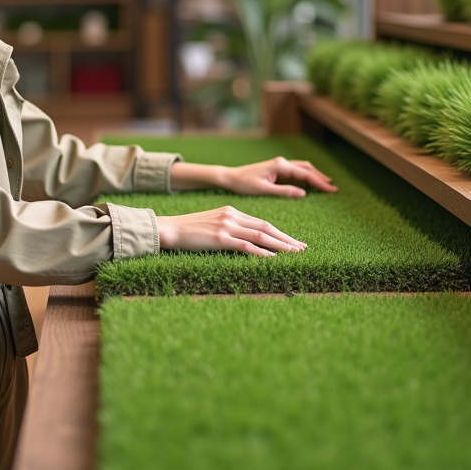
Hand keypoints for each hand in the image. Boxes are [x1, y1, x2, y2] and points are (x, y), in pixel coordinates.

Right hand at [156, 206, 306, 256]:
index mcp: (231, 211)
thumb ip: (229, 227)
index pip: (261, 222)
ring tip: (295, 253)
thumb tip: (245, 239)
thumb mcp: (212, 223)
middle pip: (266, 227)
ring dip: (280, 246)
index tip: (292, 241)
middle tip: (302, 248)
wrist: (168, 228)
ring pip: (260, 236)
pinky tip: (273, 258)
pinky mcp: (219, 238)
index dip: (280, 233)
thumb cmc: (188, 230)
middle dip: (286, 238)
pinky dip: (261, 252)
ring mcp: (226, 226)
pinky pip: (245, 246)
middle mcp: (232, 215)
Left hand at [170, 157, 337, 197]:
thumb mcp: (264, 190)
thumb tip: (303, 193)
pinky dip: (306, 177)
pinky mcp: (277, 170)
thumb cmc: (244, 184)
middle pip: (307, 168)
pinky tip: (311, 184)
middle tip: (333, 188)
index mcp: (280, 166)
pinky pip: (295, 172)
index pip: (305, 174)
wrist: (230, 178)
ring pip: (302, 169)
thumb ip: (284, 191)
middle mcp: (282, 163)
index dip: (319, 182)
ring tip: (327, 185)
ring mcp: (279, 165)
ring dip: (315, 176)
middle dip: (320, 178)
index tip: (331, 190)